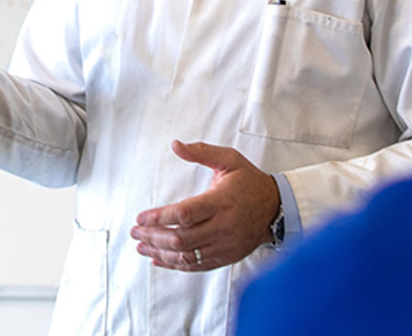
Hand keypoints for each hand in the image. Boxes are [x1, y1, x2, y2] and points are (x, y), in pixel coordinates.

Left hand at [129, 139, 279, 271]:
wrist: (276, 208)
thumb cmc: (249, 181)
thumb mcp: (229, 159)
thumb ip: (201, 152)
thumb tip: (175, 144)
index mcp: (221, 202)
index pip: (184, 214)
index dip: (159, 218)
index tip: (140, 218)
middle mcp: (223, 227)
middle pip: (181, 238)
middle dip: (153, 237)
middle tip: (135, 232)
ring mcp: (225, 245)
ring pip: (187, 256)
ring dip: (160, 253)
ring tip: (141, 247)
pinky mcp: (227, 257)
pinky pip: (197, 266)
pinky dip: (175, 266)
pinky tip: (158, 260)